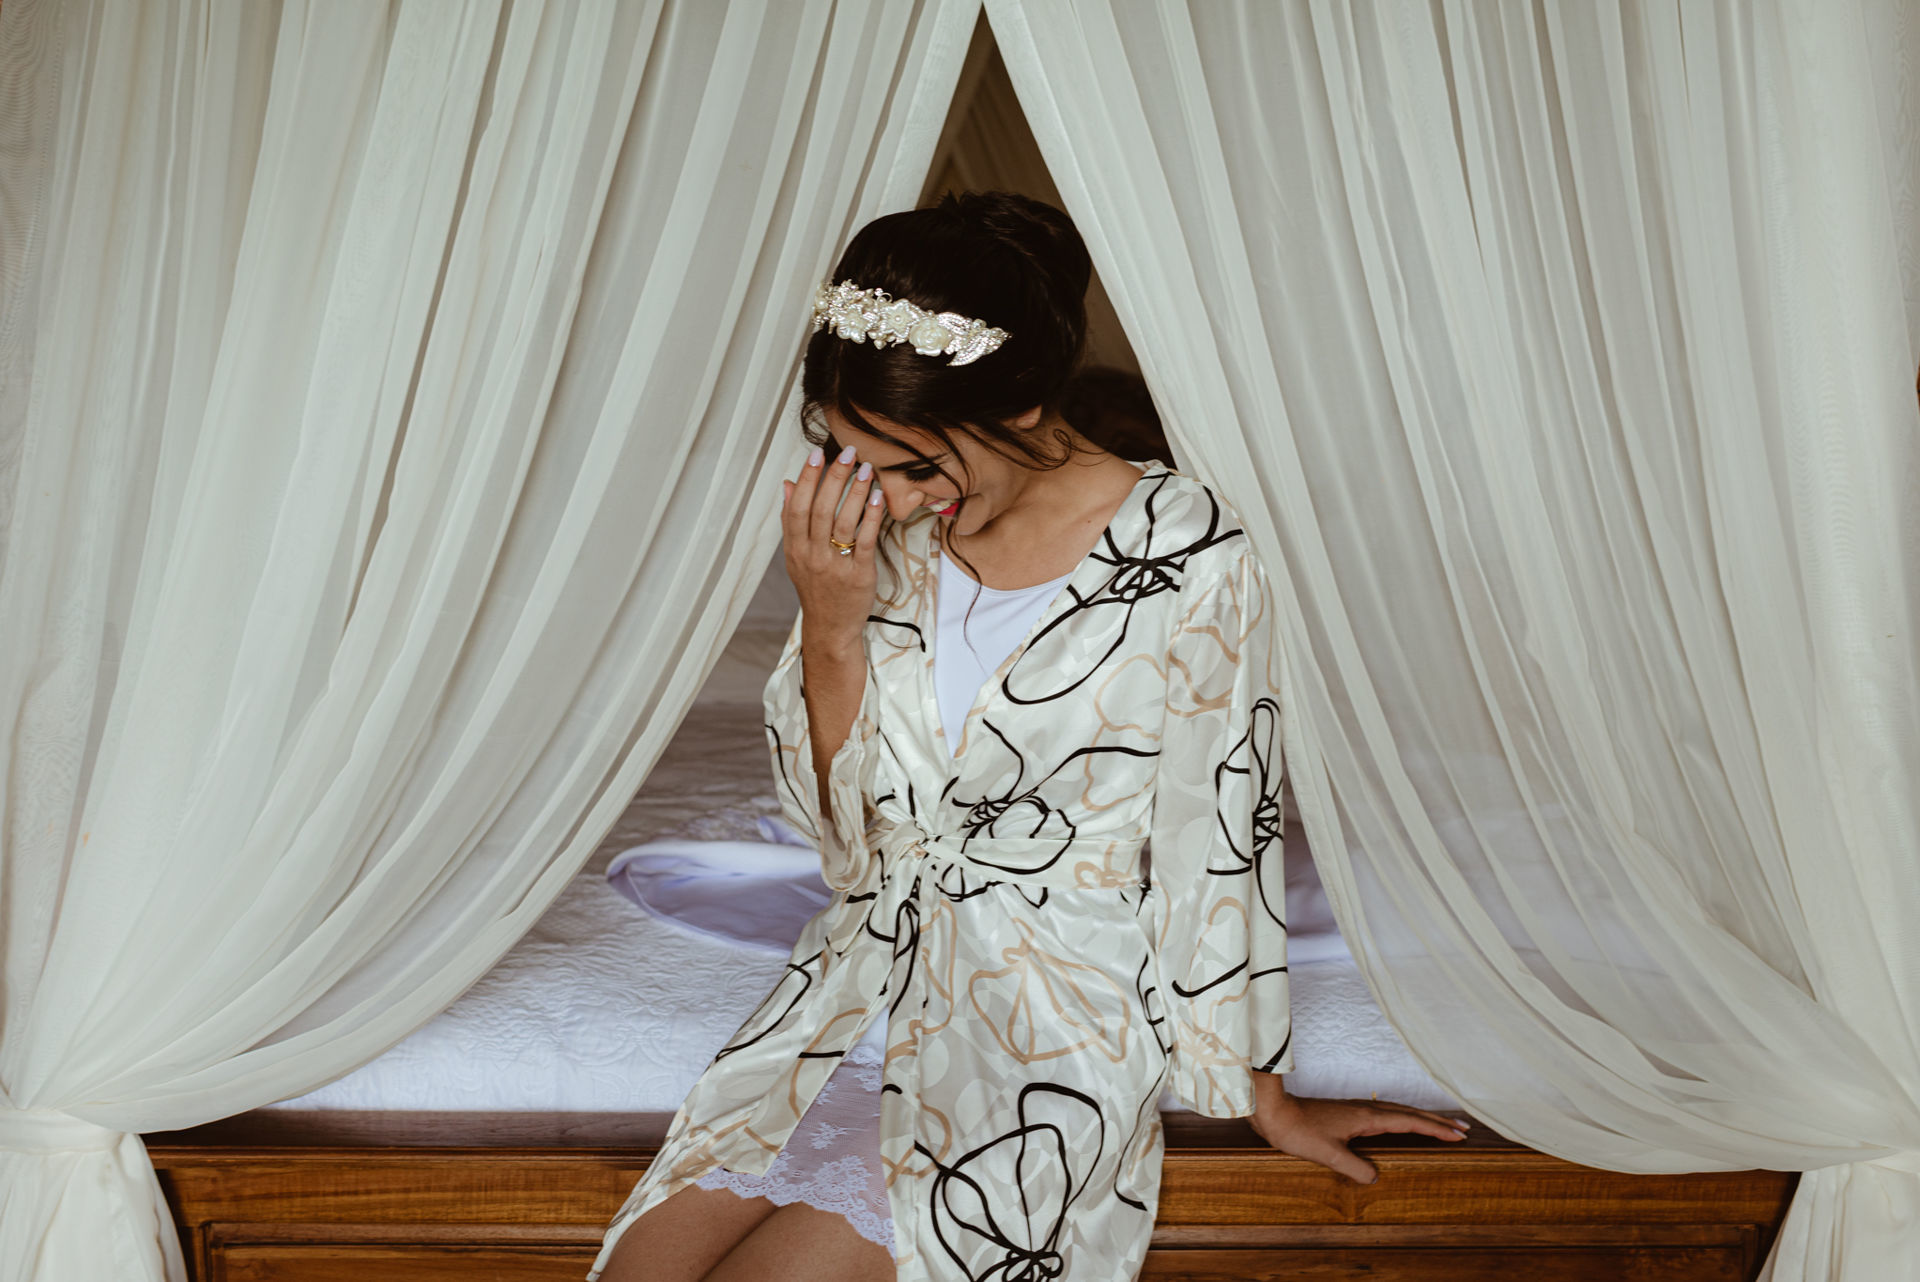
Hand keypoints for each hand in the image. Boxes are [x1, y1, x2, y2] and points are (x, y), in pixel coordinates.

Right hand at [780, 443, 884, 650]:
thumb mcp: (796, 556)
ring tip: (866, 469)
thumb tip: (789, 484)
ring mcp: (835, 567)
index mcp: (795, 549)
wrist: (830, 628)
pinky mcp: (859, 576)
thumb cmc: (816, 588)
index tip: (817, 454)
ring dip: (855, 493)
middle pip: (821, 510)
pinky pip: (865, 542)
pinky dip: (871, 518)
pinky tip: (878, 498)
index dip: (807, 479)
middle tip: (848, 453)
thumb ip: (791, 521)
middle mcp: (812, 556)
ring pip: (843, 522)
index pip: (798, 507)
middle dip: (834, 478)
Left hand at [1248, 1071, 1469, 1183]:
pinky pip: (1387, 1114)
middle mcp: (1366, 1110)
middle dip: (1437, 1121)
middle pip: (1410, 1113)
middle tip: (1463, 1128)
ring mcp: (1358, 1110)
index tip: (1458, 1134)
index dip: (1435, 1128)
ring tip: (1442, 1125)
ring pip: (1399, 1111)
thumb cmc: (1298, 1131)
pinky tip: (1403, 1124)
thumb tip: (1376, 1178)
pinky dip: (1404, 1118)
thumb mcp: (1328, 1155)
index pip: (1409, 1122)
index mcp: (1367, 1118)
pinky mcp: (1350, 1113)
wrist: (1275, 1113)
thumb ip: (1355, 1168)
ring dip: (1422, 1118)